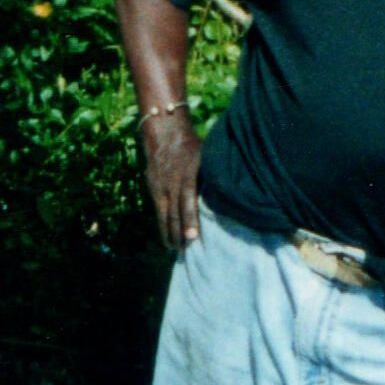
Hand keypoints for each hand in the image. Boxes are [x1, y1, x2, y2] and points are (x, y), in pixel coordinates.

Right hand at [140, 112, 201, 250]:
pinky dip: (162, 225)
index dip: (190, 220)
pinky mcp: (153, 189)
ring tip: (175, 250)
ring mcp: (160, 187)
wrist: (164, 132)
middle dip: (179, 233)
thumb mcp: (206, 155)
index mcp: (186, 175)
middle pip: (174, 212)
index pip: (187, 201)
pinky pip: (158, 211)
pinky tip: (167, 238)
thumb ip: (213, 174)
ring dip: (169, 233)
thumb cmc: (192, 145)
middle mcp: (171, 183)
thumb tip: (230, 194)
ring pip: (164, 215)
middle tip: (185, 251)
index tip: (193, 237)